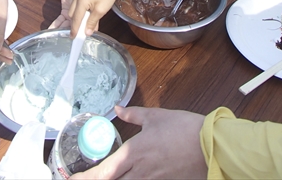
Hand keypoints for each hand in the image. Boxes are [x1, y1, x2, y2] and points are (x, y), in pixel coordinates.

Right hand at [69, 0, 116, 36]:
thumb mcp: (101, 11)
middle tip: (81, 31)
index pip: (76, 18)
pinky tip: (87, 15)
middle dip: (76, 23)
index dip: (75, 29)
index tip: (73, 37)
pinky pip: (76, 5)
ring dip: (78, 17)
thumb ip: (92, 22)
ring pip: (73, 10)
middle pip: (71, 14)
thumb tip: (87, 32)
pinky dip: (80, 11)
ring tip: (86, 23)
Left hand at [71, 106, 206, 179]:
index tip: (70, 179)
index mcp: (134, 153)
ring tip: (105, 178)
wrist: (210, 146)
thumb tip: (117, 108)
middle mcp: (140, 173)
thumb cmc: (183, 128)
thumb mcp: (155, 116)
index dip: (85, 179)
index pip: (103, 173)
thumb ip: (133, 114)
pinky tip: (129, 178)